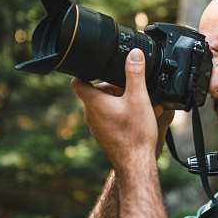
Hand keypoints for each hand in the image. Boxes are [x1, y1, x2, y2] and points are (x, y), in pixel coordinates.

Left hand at [71, 49, 161, 168]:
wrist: (136, 164)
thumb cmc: (135, 134)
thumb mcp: (138, 98)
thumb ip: (135, 73)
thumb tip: (134, 53)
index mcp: (94, 102)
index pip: (77, 81)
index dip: (85, 71)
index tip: (98, 67)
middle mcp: (91, 115)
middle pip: (96, 91)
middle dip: (114, 86)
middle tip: (132, 87)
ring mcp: (97, 127)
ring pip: (104, 105)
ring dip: (120, 100)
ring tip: (139, 103)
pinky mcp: (105, 136)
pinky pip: (110, 118)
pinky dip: (122, 113)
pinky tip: (138, 117)